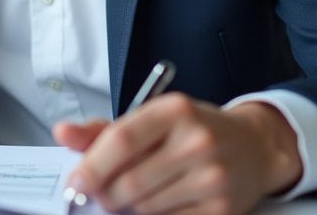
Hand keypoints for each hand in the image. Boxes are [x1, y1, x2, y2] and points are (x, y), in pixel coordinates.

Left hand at [53, 94, 301, 214]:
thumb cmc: (193, 130)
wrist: (254, 146)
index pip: (122, 140)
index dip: (91, 166)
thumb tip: (62, 133)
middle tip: (98, 195)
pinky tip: (158, 203)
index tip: (75, 182)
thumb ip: (104, 129)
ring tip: (133, 194)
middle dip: (105, 195)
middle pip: (130, 182)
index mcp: (175, 110)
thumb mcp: (152, 118)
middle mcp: (197, 140)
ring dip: (129, 207)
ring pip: (146, 207)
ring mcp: (213, 177)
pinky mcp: (223, 208)